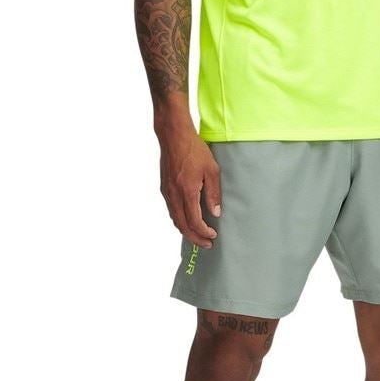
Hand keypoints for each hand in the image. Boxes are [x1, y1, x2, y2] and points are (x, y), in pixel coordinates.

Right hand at [158, 124, 220, 246]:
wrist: (173, 136)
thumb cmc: (194, 150)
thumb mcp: (212, 171)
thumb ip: (213, 193)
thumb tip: (215, 213)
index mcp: (187, 192)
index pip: (194, 221)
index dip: (203, 232)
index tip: (213, 236)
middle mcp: (174, 195)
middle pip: (182, 225)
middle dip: (195, 238)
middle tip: (206, 244)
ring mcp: (167, 192)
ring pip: (174, 219)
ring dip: (186, 231)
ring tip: (197, 236)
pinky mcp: (164, 188)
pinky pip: (171, 210)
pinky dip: (179, 220)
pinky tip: (187, 220)